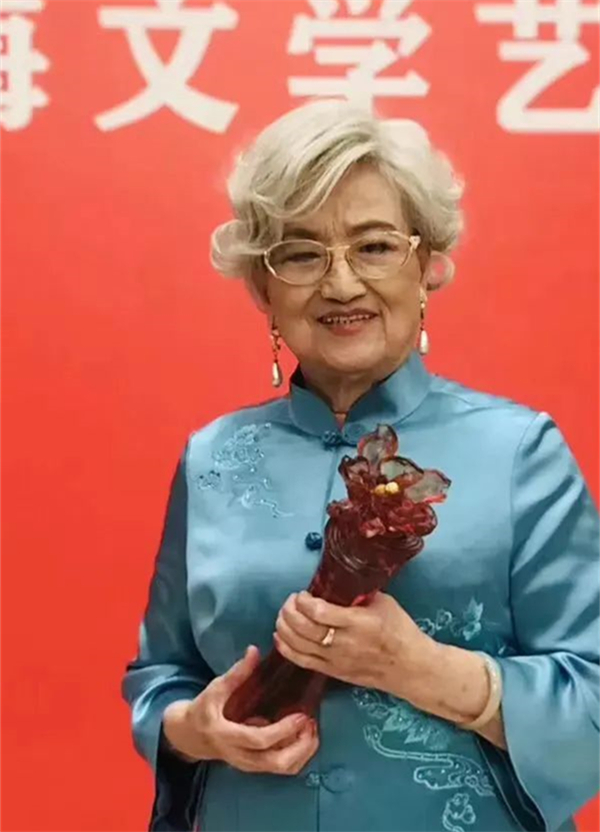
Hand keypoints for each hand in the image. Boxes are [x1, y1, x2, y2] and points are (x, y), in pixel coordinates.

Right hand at [163, 646, 318, 774]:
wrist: (190, 736)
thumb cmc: (204, 709)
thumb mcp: (215, 689)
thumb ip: (236, 673)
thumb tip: (254, 650)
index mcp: (227, 736)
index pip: (259, 740)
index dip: (283, 729)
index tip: (301, 714)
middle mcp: (240, 756)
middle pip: (277, 763)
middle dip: (301, 746)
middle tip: (310, 721)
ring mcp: (249, 765)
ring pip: (283, 768)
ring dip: (303, 751)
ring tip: (311, 727)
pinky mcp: (256, 766)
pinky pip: (282, 766)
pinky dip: (299, 754)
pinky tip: (303, 734)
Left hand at [274, 591, 436, 697]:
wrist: (411, 668)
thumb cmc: (400, 631)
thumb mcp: (383, 603)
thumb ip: (358, 594)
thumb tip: (337, 583)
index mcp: (358, 623)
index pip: (319, 613)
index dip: (303, 601)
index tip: (302, 593)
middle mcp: (343, 643)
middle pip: (304, 629)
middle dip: (289, 612)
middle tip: (290, 601)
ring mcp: (336, 661)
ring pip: (298, 646)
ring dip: (284, 628)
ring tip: (284, 615)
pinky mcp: (333, 673)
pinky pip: (302, 662)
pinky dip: (286, 648)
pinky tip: (279, 636)